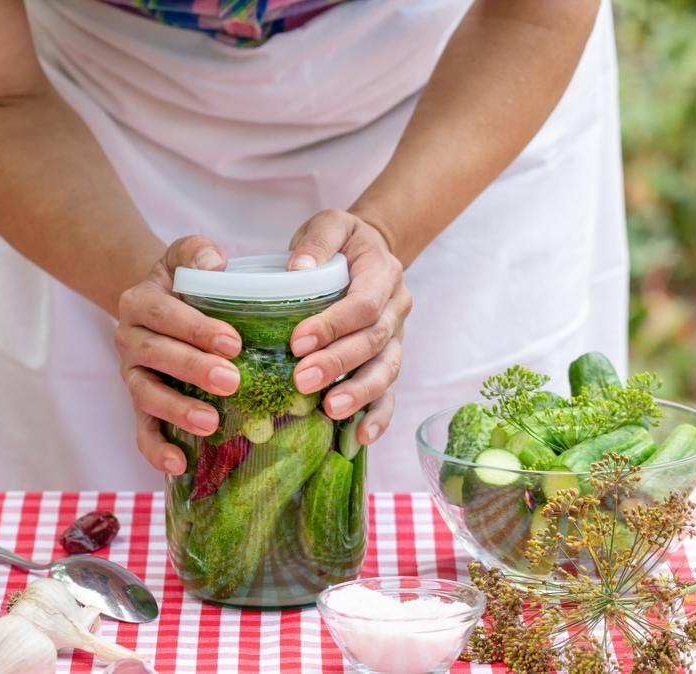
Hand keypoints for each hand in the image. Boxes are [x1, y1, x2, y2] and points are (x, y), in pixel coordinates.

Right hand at [114, 237, 242, 475]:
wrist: (154, 303)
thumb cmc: (180, 281)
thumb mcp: (184, 255)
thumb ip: (196, 252)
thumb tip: (217, 262)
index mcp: (140, 302)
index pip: (163, 314)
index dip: (195, 328)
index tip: (233, 342)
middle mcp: (129, 339)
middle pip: (155, 355)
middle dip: (192, 369)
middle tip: (232, 380)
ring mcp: (132, 375)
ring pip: (145, 395)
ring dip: (176, 410)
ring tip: (210, 423)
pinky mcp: (139, 405)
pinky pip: (142, 430)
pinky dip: (156, 449)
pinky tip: (179, 464)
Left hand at [286, 209, 411, 443]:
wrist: (369, 251)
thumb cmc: (342, 241)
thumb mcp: (330, 224)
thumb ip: (317, 241)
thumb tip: (298, 268)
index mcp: (383, 273)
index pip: (364, 304)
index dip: (334, 324)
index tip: (297, 340)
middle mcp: (397, 308)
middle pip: (374, 342)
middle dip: (338, 364)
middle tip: (302, 380)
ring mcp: (396, 338)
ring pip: (386, 371)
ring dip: (359, 394)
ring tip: (330, 410)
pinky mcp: (387, 360)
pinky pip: (390, 393)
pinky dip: (379, 416)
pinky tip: (361, 439)